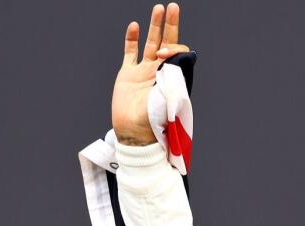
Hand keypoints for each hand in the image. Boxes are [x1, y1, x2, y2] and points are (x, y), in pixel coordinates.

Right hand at [112, 3, 190, 145]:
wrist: (134, 134)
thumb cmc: (154, 122)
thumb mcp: (168, 101)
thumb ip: (172, 82)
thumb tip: (173, 63)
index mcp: (172, 77)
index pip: (177, 53)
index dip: (172, 49)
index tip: (163, 55)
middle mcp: (159, 71)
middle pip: (167, 42)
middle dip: (170, 25)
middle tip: (173, 7)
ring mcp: (143, 71)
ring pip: (150, 43)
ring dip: (155, 26)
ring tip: (159, 8)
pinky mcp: (128, 74)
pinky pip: (130, 52)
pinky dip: (132, 39)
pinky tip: (135, 26)